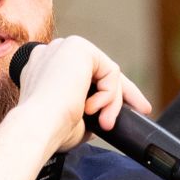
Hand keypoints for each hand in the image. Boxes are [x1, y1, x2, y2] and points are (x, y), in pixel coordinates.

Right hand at [13, 35, 152, 151]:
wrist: (37, 128)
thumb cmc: (47, 131)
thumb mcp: (71, 122)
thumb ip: (86, 112)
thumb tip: (104, 116)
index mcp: (43, 72)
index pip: (82, 77)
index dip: (103, 92)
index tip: (116, 111)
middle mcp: (51, 54)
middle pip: (98, 71)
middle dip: (122, 92)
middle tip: (142, 109)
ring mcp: (63, 48)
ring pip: (106, 73)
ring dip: (112, 101)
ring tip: (104, 122)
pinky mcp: (78, 47)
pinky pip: (110, 71)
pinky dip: (110, 94)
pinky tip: (92, 108)